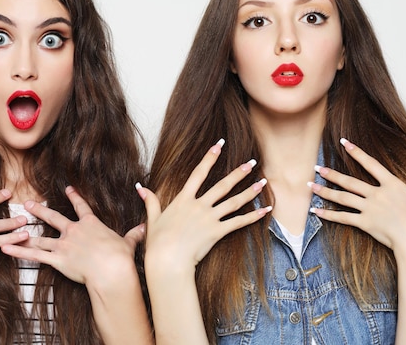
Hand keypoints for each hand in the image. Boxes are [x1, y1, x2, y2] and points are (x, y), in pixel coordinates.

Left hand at [1, 186, 142, 285]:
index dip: (75, 197)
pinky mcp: (57, 259)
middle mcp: (74, 231)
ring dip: (25, 231)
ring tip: (12, 225)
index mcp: (91, 225)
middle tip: (28, 203)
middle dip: (40, 210)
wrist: (111, 269)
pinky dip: (19, 250)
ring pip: (40, 236)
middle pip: (53, 217)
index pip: (81, 207)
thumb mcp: (128, 242)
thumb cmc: (120, 257)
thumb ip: (134, 234)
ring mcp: (64, 244)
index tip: (69, 189)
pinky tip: (5, 246)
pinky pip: (34, 254)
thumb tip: (145, 227)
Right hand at [138, 139, 270, 272]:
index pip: (198, 173)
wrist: (167, 261)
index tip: (218, 145)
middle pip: (222, 185)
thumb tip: (140, 187)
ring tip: (263, 182)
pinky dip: (253, 217)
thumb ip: (150, 201)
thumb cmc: (158, 242)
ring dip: (250, 192)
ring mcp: (209, 219)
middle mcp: (199, 206)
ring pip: (234, 202)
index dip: (209, 158)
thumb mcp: (152, 219)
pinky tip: (265, 210)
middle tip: (251, 162)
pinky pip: (238, 223)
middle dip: (238, 172)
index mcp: (183, 200)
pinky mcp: (217, 232)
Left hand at [309, 138, 405, 252]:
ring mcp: (369, 209)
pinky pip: (343, 218)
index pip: (371, 164)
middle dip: (331, 173)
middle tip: (316, 167)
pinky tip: (315, 211)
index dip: (356, 152)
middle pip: (349, 181)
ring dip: (325, 191)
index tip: (344, 142)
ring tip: (310, 186)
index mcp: (392, 185)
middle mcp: (377, 194)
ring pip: (342, 198)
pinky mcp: (365, 224)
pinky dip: (328, 215)